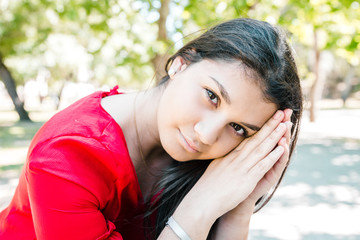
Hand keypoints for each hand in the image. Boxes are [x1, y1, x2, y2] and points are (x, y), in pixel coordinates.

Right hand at [173, 110, 290, 238]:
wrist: (203, 200)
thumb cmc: (207, 187)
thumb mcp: (215, 168)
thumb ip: (224, 161)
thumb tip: (226, 156)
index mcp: (230, 155)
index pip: (248, 138)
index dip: (261, 127)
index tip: (270, 117)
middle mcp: (237, 158)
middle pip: (257, 138)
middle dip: (271, 125)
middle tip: (282, 112)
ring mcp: (242, 167)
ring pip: (262, 148)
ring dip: (275, 136)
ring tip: (286, 124)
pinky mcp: (247, 179)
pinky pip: (262, 165)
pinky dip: (273, 156)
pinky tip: (282, 148)